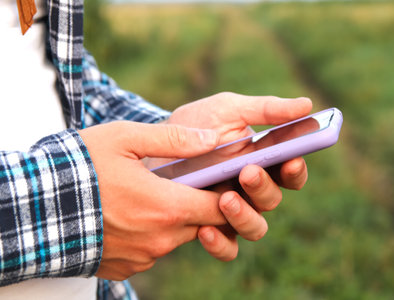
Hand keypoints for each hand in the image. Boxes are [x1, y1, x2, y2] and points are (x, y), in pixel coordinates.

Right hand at [79, 121, 227, 279]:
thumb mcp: (125, 139)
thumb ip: (174, 139)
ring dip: (175, 218)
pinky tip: (133, 214)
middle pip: (202, 223)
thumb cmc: (78, 169)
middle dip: (203, 205)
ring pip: (178, 237)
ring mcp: (144, 256)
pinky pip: (154, 249)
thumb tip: (213, 138)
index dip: (230, 193)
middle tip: (190, 183)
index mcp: (167, 207)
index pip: (221, 207)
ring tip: (155, 195)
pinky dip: (153, 233)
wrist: (32, 209)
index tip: (226, 179)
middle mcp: (161, 239)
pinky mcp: (127, 267)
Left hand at [162, 92, 312, 260]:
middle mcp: (251, 190)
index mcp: (263, 161)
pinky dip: (220, 243)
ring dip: (246, 216)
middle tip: (247, 172)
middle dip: (263, 188)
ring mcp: (232, 211)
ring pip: (256, 228)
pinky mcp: (209, 227)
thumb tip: (307, 105)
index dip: (296, 170)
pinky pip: (226, 248)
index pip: (291, 173)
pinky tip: (205, 229)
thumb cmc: (198, 123)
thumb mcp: (229, 109)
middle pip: (273, 200)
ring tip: (225, 199)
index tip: (291, 160)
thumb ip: (267, 109)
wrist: (156, 144)